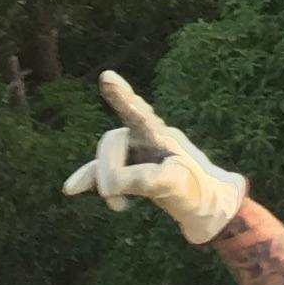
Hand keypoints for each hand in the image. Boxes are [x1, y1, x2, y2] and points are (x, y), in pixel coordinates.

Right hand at [63, 69, 248, 245]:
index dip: (122, 97)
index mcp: (163, 137)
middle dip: (108, 169)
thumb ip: (148, 180)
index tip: (107, 77)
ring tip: (119, 207)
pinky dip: (90, 179)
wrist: (210, 207)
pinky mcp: (131, 169)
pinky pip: (103, 171)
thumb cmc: (201, 192)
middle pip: (113, 141)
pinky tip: (72, 189)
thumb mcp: (179, 187)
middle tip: (117, 201)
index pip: (140, 114)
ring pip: (106, 157)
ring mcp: (138, 153)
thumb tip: (114, 183)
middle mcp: (148, 139)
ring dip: (104, 182)